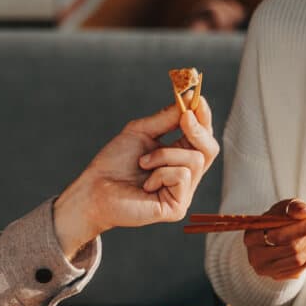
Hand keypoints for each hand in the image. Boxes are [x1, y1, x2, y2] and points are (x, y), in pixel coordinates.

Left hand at [54, 98, 218, 258]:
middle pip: (210, 149)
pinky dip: (160, 173)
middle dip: (198, 130)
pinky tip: (145, 183)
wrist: (95, 188)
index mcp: (178, 157)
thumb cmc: (115, 162)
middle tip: (185, 117)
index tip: (198, 98)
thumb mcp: (143, 131)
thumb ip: (168, 118)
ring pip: (195, 160)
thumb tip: (191, 98)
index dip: (203, 117)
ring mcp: (183, 192)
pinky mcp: (177, 207)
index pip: (201, 136)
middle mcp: (185, 175)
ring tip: (143, 162)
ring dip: (164, 155)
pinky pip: (182, 176)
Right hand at [243, 199, 305, 280]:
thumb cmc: (275, 220)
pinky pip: (302, 268)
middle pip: (290, 249)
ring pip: (298, 260)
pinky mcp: (279, 276)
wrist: (270, 236)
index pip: (278, 235)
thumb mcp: (283, 208)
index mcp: (251, 238)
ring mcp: (268, 269)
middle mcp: (256, 257)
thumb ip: (295, 207)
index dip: (301, 228)